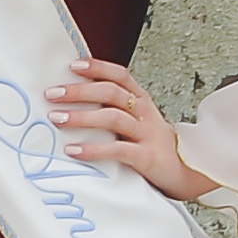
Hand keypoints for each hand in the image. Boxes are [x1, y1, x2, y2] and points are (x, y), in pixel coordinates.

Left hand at [47, 57, 217, 201]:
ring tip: (57, 118)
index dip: (98, 67)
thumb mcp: (135, 122)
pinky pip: (118, 150)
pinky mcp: (147, 157)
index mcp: (140, 100)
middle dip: (80, 91)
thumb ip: (111, 109)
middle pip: (112, 93)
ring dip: (82, 117)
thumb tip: (70, 101)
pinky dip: (94, 149)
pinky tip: (73, 150)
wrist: (185, 172)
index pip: (120, 75)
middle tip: (53, 94)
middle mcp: (144, 113)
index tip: (72, 65)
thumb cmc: (150, 145)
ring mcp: (147, 134)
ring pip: (113, 118)